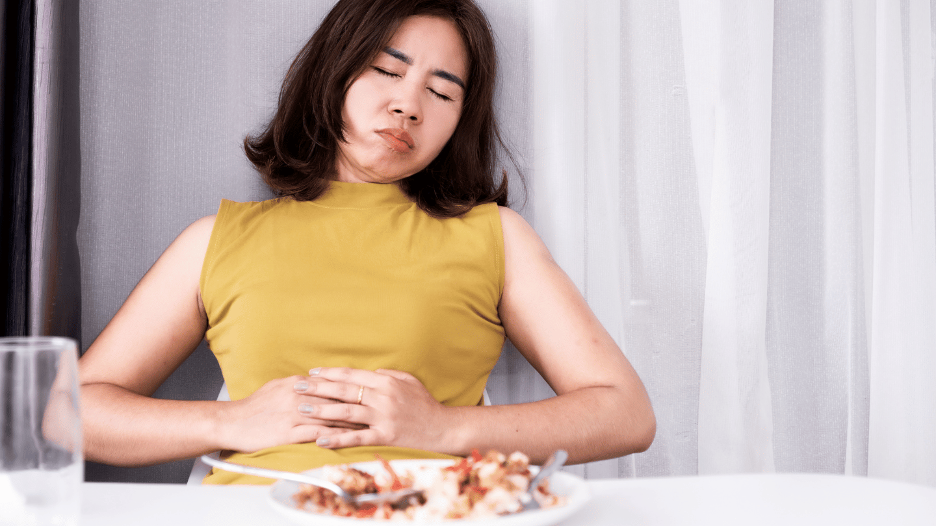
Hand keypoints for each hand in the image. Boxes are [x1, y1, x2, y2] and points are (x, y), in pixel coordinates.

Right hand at [220, 375, 365, 453]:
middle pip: (336, 398)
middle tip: (378, 407)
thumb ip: (301, 383)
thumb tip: (318, 379)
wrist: (232, 422)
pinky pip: (318, 433)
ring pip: (330, 415)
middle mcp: (298, 396)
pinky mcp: (289, 432)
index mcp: (298, 383)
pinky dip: (336, 436)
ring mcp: (294, 414)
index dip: (353, 388)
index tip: (370, 391)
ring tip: (371, 424)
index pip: (332, 383)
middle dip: (359, 403)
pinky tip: (349, 440)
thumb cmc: (255, 406)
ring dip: (352, 421)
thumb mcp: (278, 386)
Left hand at [297, 367, 451, 451]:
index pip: (352, 375)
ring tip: (301, 409)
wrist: (443, 427)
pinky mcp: (385, 436)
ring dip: (321, 411)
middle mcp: (383, 397)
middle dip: (318, 388)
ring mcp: (383, 417)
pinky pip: (356, 437)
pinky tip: (319, 439)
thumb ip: (387, 375)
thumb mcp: (409, 381)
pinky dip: (336, 439)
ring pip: (346, 412)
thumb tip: (368, 373)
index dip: (330, 373)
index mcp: (386, 382)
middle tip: (297, 387)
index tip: (312, 372)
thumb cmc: (426, 404)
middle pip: (344, 391)